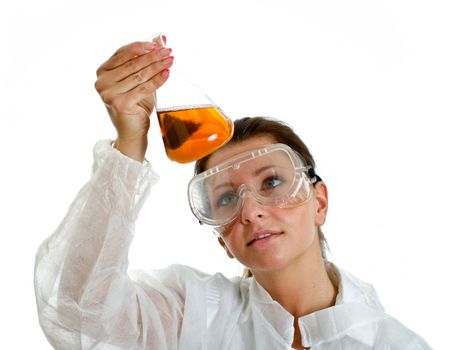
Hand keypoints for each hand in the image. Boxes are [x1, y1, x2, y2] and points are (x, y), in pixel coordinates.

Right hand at [94, 40, 172, 160]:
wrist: (132, 133)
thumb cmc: (135, 106)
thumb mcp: (138, 80)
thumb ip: (145, 61)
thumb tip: (160, 38)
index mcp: (102, 73)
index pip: (122, 53)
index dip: (140, 47)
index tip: (157, 44)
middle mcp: (102, 82)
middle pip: (132, 63)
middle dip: (153, 56)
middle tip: (168, 52)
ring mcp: (109, 93)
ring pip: (139, 75)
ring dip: (157, 66)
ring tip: (170, 61)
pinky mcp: (120, 104)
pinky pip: (144, 88)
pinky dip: (157, 80)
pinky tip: (167, 73)